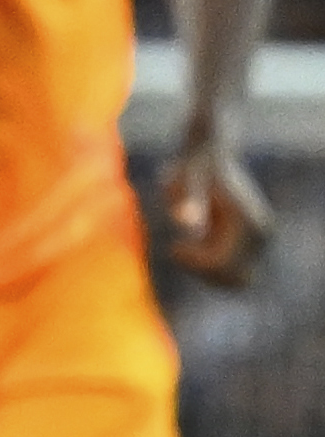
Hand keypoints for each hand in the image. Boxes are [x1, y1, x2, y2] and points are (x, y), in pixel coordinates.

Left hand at [164, 132, 272, 287]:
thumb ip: (183, 201)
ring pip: (238, 280)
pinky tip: (197, 247)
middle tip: (178, 249)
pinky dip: (216, 268)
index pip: (221, 265)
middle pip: (233, 278)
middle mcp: (262, 233)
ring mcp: (264, 238)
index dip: (193, 264)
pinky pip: (239, 272)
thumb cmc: (189, 169)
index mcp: (246, 222)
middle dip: (202, 272)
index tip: (173, 246)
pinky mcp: (258, 242)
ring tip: (187, 248)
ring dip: (210, 272)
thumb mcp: (180, 183)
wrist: (209, 156)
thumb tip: (183, 223)